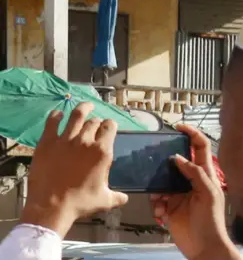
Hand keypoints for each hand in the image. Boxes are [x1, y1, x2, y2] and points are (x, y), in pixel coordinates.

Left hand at [21, 102, 127, 237]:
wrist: (52, 206)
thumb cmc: (80, 203)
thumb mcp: (104, 200)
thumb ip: (117, 196)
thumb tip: (125, 198)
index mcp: (102, 151)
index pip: (110, 127)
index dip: (110, 124)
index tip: (109, 126)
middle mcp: (85, 141)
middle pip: (94, 121)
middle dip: (97, 120)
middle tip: (96, 123)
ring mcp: (65, 139)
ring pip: (76, 115)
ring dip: (83, 109)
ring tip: (85, 106)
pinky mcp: (47, 142)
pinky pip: (52, 122)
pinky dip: (56, 115)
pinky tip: (58, 114)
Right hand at [150, 124, 239, 259]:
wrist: (204, 247)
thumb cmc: (211, 220)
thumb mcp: (208, 193)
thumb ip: (195, 173)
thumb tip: (177, 158)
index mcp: (205, 174)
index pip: (200, 147)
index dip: (191, 134)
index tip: (178, 127)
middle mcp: (191, 180)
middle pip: (177, 162)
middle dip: (165, 161)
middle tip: (155, 161)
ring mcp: (179, 194)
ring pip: (163, 180)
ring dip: (158, 188)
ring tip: (160, 199)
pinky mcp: (169, 207)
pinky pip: (157, 199)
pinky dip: (157, 205)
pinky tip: (161, 213)